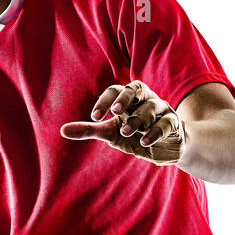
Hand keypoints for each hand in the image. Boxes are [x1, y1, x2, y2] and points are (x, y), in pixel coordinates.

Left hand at [60, 79, 187, 164]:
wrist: (166, 146)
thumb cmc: (135, 134)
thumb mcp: (111, 133)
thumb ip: (90, 130)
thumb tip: (62, 130)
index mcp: (128, 98)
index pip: (115, 90)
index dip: (105, 101)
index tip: (95, 117)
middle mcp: (144, 99)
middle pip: (135, 89)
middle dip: (124, 99)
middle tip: (115, 112)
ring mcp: (160, 109)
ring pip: (150, 107)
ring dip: (138, 119)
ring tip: (126, 131)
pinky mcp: (173, 123)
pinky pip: (166, 123)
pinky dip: (155, 131)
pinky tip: (145, 141)